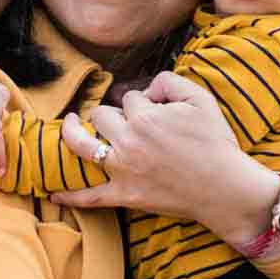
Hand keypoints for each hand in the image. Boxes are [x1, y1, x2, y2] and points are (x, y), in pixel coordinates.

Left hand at [50, 74, 274, 244]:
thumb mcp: (200, 99)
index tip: (153, 111)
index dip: (140, 102)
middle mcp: (128, 142)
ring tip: (69, 126)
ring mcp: (122, 170)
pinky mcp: (124, 195)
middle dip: (108, 114)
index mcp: (145, 117)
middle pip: (100, 116)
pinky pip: (90, 196)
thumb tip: (147, 88)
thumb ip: (170, 82)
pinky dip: (70, 196)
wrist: (225, 187)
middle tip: (121, 121)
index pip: (128, 99)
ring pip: (83, 146)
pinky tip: (54, 193)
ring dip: (71, 134)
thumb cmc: (215, 143)